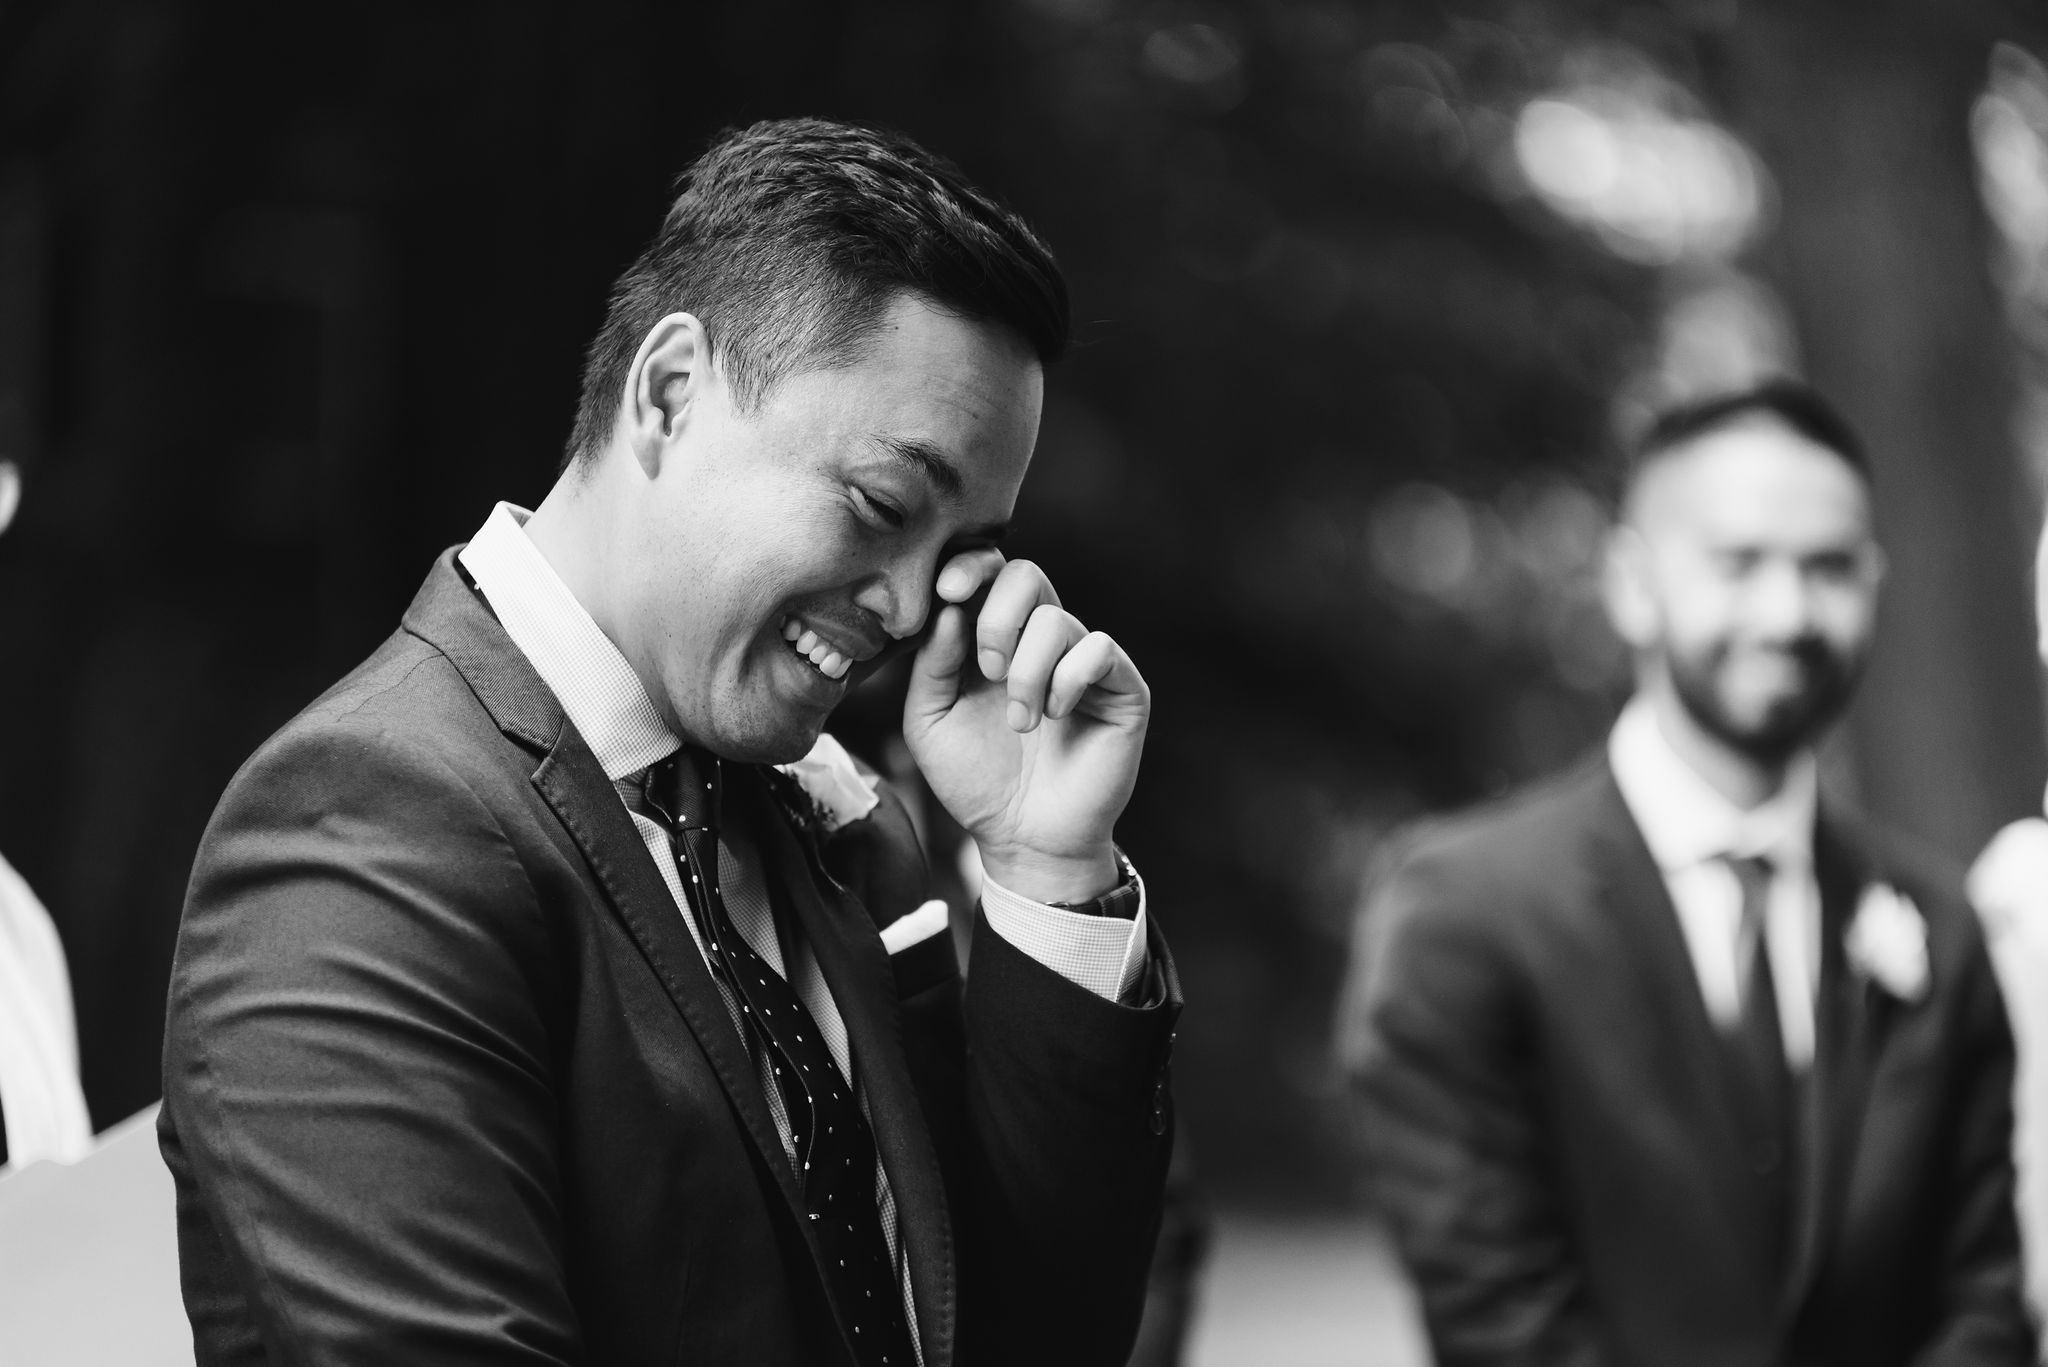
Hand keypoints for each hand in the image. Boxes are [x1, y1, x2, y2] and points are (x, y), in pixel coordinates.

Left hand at [902, 549, 1148, 903]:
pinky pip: (1098, 650)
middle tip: (986, 671)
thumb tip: (949, 607)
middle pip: (1027, 575)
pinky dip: (1067, 680)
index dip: (969, 567)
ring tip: (1021, 722)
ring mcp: (1083, 660)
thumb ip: (932, 662)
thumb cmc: (976, 780)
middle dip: (997, 617)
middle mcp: (1040, 640)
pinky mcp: (1122, 687)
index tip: (946, 591)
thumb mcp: (930, 720)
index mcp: (993, 637)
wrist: (1022, 838)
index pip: (989, 572)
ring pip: (1056, 619)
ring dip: (1027, 673)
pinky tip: (1056, 717)